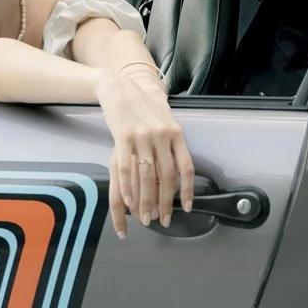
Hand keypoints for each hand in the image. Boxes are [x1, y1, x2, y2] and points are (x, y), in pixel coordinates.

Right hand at [100, 66, 195, 236]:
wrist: (120, 87)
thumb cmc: (143, 107)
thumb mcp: (165, 121)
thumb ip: (172, 144)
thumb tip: (178, 172)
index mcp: (176, 133)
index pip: (186, 167)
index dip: (187, 190)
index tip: (186, 208)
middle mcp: (162, 135)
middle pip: (167, 176)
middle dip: (165, 203)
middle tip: (163, 220)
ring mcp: (142, 136)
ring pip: (147, 176)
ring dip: (147, 201)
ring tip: (146, 217)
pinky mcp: (123, 137)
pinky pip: (126, 168)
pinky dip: (128, 188)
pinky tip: (129, 202)